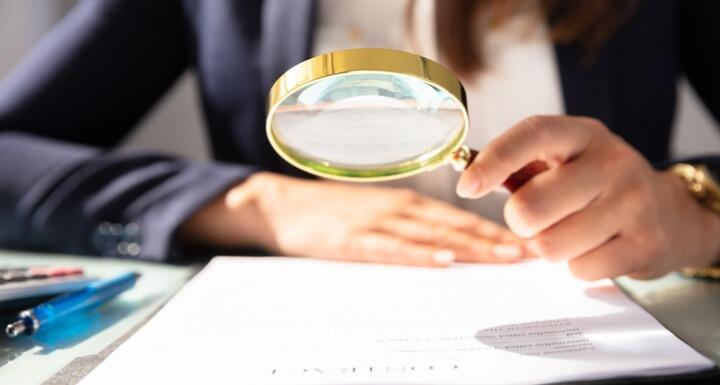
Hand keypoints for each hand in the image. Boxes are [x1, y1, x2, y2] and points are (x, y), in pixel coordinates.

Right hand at [181, 172, 528, 266]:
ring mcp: (377, 222)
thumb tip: (449, 246)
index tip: (526, 243)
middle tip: (531, 253)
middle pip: (455, 225)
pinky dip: (419, 253)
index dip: (494, 230)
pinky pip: (392, 248)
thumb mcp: (375, 212)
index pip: (459, 217)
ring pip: (432, 235)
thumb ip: (409, 225)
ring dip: (471, 246)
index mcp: (407, 203)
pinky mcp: (354, 239)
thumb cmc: (333, 212)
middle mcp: (399, 208)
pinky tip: (443, 260)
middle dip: (495, 240)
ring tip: (504, 258)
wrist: (283, 205)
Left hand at [457, 115, 719, 279]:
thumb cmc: (594, 185)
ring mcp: (634, 202)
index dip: (494, 160)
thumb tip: (466, 175)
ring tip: (572, 231)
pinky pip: (579, 269)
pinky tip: (597, 247)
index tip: (466, 187)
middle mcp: (612, 162)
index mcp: (583, 134)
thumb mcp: (564, 161)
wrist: (669, 212)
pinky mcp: (646, 243)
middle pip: (531, 206)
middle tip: (536, 219)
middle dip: (520, 222)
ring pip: (550, 245)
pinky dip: (577, 265)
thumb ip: (518, 166)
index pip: (533, 134)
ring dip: (549, 246)